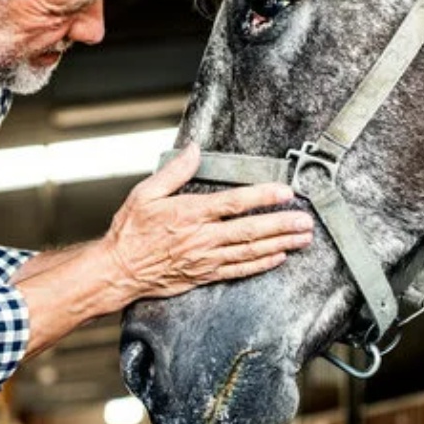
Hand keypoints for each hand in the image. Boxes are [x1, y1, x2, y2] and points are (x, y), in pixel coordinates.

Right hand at [101, 143, 313, 301]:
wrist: (118, 270)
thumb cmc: (130, 231)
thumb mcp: (145, 193)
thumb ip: (174, 171)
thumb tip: (193, 149)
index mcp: (190, 213)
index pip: (234, 203)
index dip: (262, 196)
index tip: (284, 191)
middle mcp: (202, 237)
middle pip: (250, 230)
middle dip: (282, 224)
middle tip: (306, 221)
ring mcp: (205, 258)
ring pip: (250, 251)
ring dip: (279, 244)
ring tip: (302, 239)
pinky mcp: (204, 275)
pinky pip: (238, 271)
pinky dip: (260, 265)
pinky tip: (278, 258)